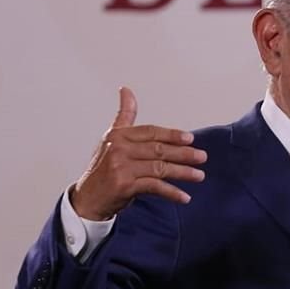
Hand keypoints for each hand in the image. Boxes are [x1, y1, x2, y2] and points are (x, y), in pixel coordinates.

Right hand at [70, 87, 206, 220]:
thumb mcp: (111, 138)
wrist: (87, 199)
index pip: (151, 132)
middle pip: (158, 150)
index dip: (172, 135)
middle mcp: (118, 150)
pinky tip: (184, 197)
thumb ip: (124, 116)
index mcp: (118, 136)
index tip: (190, 139)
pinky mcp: (124, 186)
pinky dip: (171, 192)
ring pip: (159, 168)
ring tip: (199, 175)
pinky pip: (154, 187)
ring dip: (183, 172)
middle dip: (183, 153)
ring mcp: (121, 168)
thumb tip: (126, 89)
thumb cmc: (103, 168)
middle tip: (202, 157)